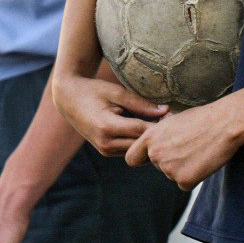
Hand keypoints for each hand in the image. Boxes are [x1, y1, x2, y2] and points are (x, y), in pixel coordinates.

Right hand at [52, 72, 166, 156]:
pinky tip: (150, 132)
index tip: (176, 117)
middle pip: (140, 145)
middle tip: (175, 124)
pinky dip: (139, 143)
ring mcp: (105, 150)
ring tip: (164, 128)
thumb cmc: (92, 91)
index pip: (141, 130)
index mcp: (107, 127)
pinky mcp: (106, 151)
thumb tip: (166, 110)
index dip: (160, 125)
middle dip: (157, 136)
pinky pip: (129, 151)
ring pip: (136, 151)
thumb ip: (140, 103)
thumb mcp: (116, 92)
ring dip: (149, 142)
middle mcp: (105, 143)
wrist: (68, 99)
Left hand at [125, 101, 242, 190]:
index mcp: (149, 138)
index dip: (141, 159)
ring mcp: (169, 169)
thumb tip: (154, 143)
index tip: (149, 158)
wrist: (223, 124)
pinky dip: (194, 176)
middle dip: (169, 161)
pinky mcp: (184, 180)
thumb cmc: (201, 118)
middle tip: (187, 148)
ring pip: (172, 175)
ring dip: (183, 168)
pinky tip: (203, 161)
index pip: (132, 158)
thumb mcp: (171, 121)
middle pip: (157, 166)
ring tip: (197, 151)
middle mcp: (155, 155)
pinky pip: (185, 183)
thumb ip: (159, 135)